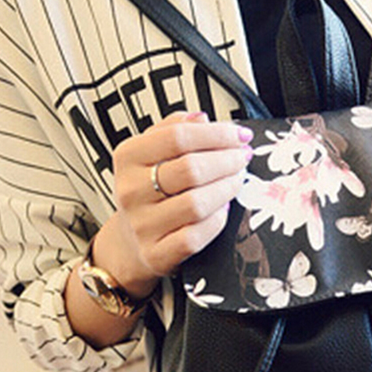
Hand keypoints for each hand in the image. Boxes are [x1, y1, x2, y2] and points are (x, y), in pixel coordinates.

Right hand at [99, 110, 252, 294]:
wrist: (130, 241)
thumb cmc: (149, 192)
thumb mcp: (151, 153)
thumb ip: (174, 129)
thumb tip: (203, 118)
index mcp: (128, 157)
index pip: (177, 137)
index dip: (216, 134)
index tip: (239, 135)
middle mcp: (131, 191)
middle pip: (190, 169)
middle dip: (227, 160)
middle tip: (243, 157)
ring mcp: (143, 224)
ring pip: (197, 203)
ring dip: (227, 189)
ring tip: (237, 180)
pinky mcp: (157, 253)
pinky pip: (196, 235)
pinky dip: (217, 220)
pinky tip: (223, 208)